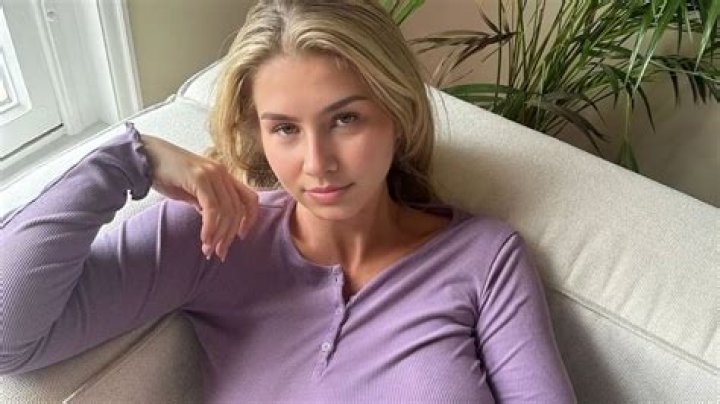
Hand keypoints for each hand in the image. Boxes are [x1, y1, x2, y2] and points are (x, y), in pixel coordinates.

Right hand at [140, 134, 258, 261]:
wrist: (145, 155)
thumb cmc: (165, 173)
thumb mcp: (191, 191)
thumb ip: (205, 203)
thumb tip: (213, 222)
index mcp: (223, 175)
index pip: (249, 199)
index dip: (250, 220)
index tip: (240, 236)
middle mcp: (222, 172)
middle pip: (237, 210)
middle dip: (229, 235)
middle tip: (220, 253)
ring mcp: (212, 173)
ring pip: (227, 211)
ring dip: (219, 235)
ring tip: (208, 250)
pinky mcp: (200, 178)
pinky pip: (212, 208)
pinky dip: (210, 227)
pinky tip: (204, 239)